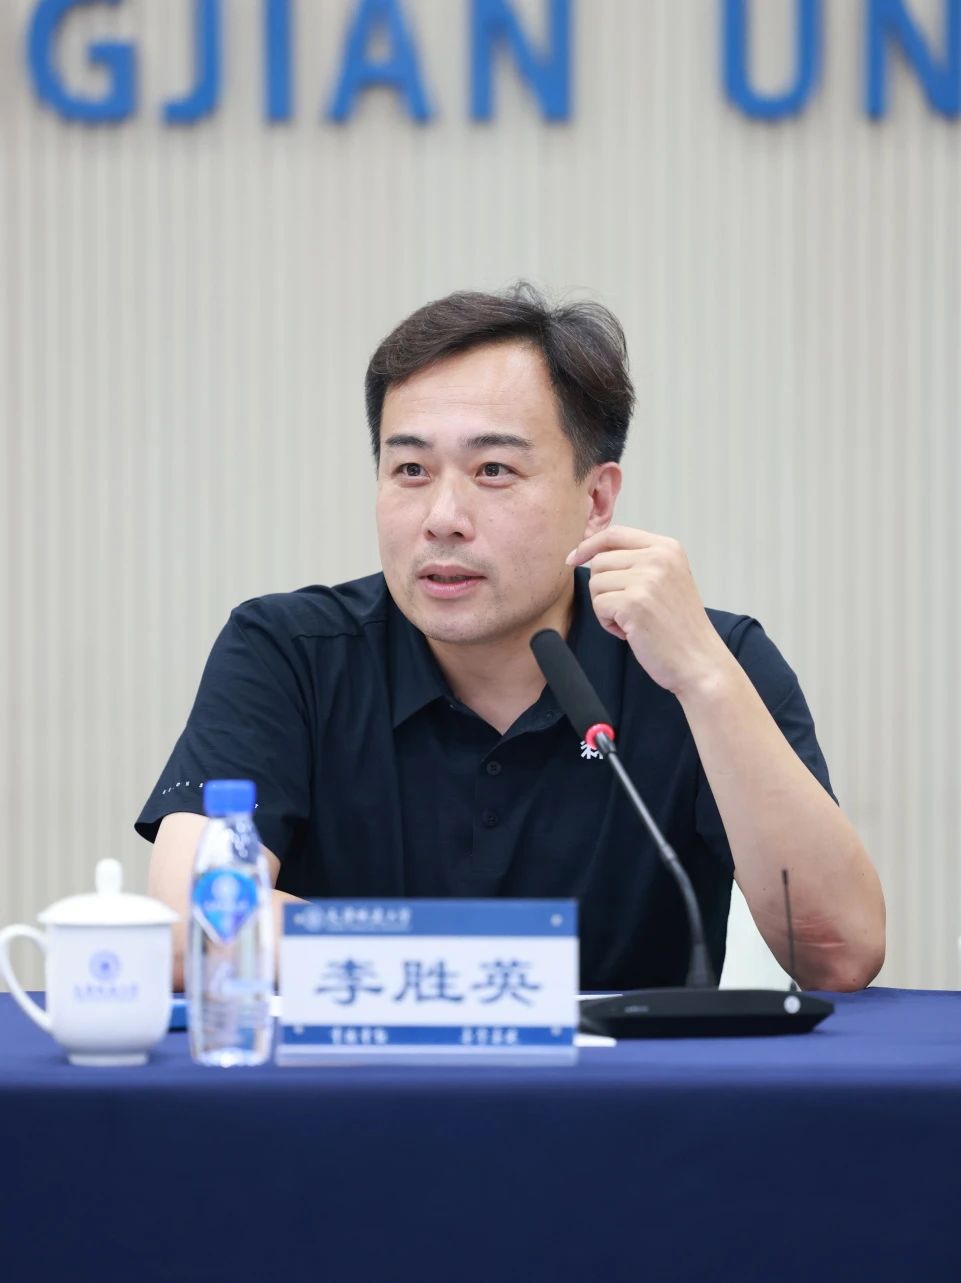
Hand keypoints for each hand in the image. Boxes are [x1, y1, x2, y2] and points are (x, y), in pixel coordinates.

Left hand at [566, 526, 733, 696]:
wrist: (699, 661)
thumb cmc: (678, 627)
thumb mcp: (666, 580)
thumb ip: (637, 561)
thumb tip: (590, 552)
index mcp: (667, 548)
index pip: (614, 534)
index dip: (588, 546)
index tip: (573, 559)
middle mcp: (659, 557)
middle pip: (599, 561)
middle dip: (603, 589)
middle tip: (627, 610)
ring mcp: (647, 579)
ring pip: (596, 584)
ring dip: (606, 607)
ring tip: (632, 621)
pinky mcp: (634, 603)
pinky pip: (599, 606)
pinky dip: (608, 623)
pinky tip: (631, 632)